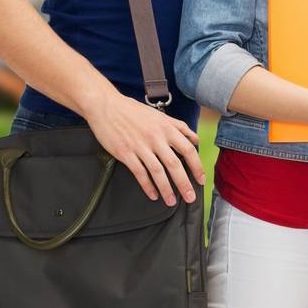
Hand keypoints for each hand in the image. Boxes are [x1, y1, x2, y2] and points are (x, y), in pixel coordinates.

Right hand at [84, 89, 204, 205]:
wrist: (106, 107)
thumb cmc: (133, 110)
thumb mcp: (160, 115)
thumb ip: (179, 127)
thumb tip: (195, 139)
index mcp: (166, 127)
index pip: (187, 149)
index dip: (196, 166)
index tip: (201, 179)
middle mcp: (155, 137)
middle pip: (174, 164)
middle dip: (184, 183)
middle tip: (190, 197)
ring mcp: (140, 146)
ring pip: (157, 172)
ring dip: (166, 189)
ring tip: (171, 201)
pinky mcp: (125, 153)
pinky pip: (139, 173)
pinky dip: (147, 186)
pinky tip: (153, 194)